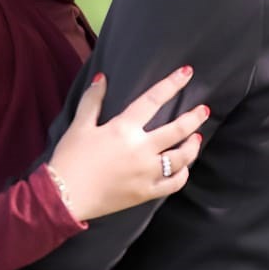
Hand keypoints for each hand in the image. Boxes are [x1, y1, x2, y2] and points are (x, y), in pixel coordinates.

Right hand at [49, 66, 207, 221]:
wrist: (64, 197)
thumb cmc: (70, 158)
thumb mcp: (79, 125)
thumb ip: (92, 100)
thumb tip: (102, 77)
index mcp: (124, 128)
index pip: (154, 100)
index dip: (172, 84)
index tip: (187, 72)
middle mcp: (141, 149)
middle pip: (177, 129)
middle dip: (194, 117)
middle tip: (204, 110)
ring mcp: (146, 172)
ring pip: (181, 158)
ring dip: (193, 146)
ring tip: (197, 137)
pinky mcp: (146, 192)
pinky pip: (173, 184)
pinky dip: (182, 175)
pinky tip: (184, 168)